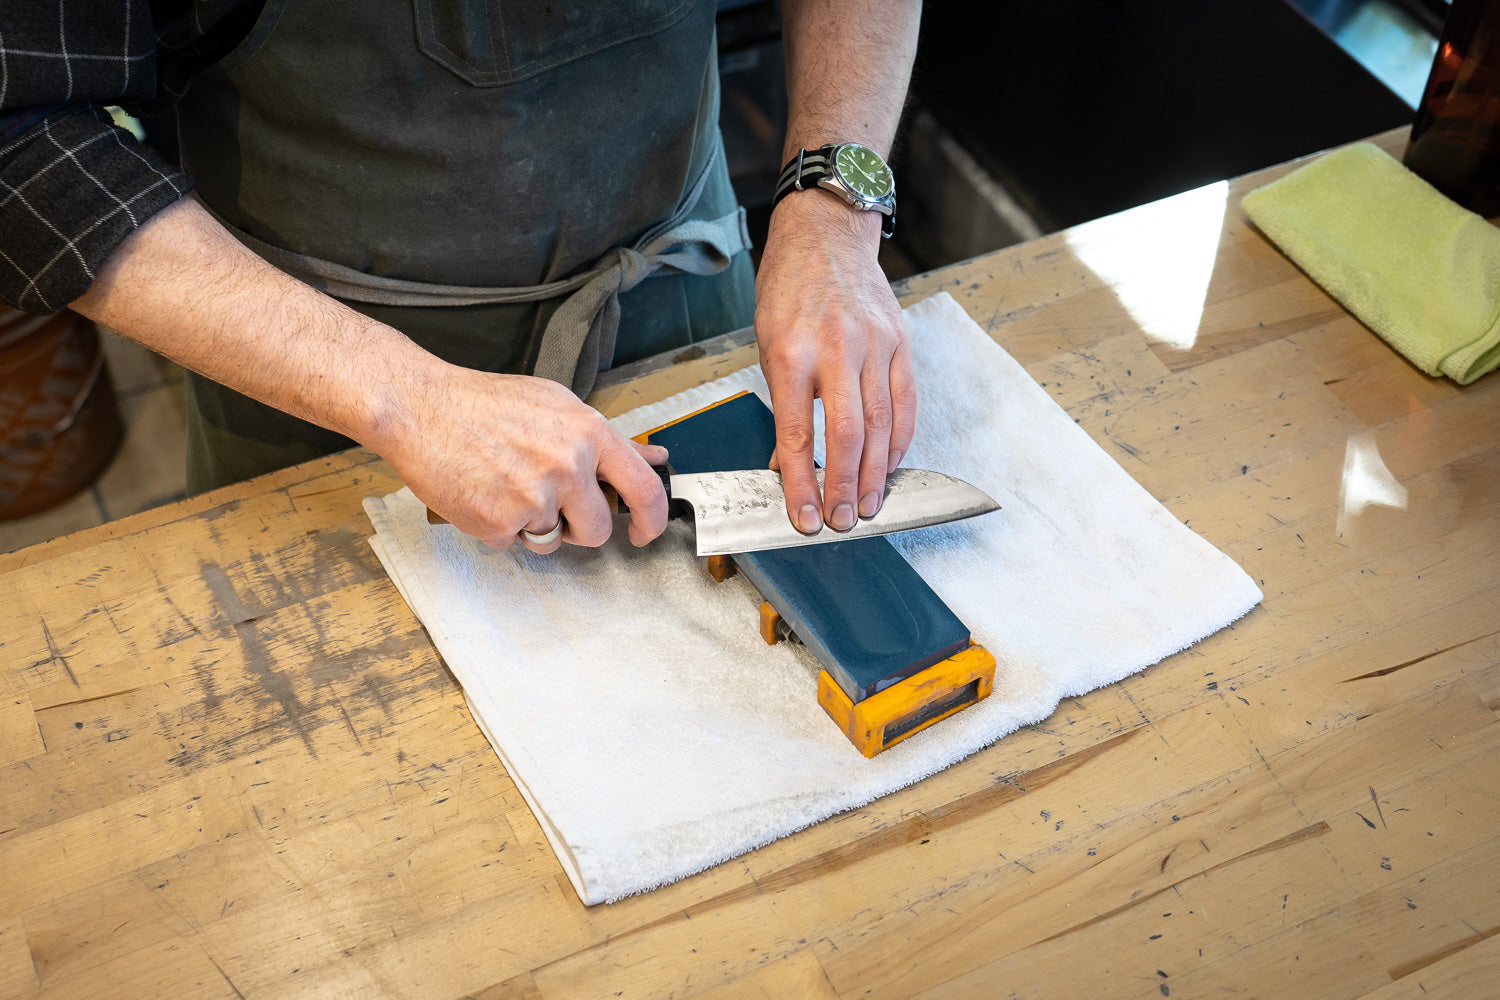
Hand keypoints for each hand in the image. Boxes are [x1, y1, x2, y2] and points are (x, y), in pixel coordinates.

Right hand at [373, 366, 669, 553]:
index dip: (652, 519)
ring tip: (506, 488)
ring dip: (535, 527)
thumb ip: (609, 439)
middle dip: (578, 527)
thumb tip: (654, 457)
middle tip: (550, 504)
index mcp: (589, 433)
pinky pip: (514, 544)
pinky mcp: (499, 523)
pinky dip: (499, 528)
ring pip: (554, 541)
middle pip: (597, 529)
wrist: (419, 407)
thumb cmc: (484, 403)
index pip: (644, 489)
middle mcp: (567, 466)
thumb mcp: (557, 405)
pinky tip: (482, 494)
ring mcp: (533, 497)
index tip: (644, 531)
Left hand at [754, 191, 916, 533]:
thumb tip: (787, 463)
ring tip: (870, 506)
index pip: (799, 434)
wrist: (825, 233)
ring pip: (882, 424)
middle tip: (844, 522)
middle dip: (846, 487)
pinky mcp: (899, 341)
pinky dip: (899, 441)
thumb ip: (782, 404)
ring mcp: (874, 343)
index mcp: (791, 351)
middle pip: (848, 435)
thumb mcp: (766, 343)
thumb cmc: (787, 288)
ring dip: (877, 474)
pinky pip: (905, 402)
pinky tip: (892, 466)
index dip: (802, 484)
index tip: (804, 517)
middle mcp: (836, 347)